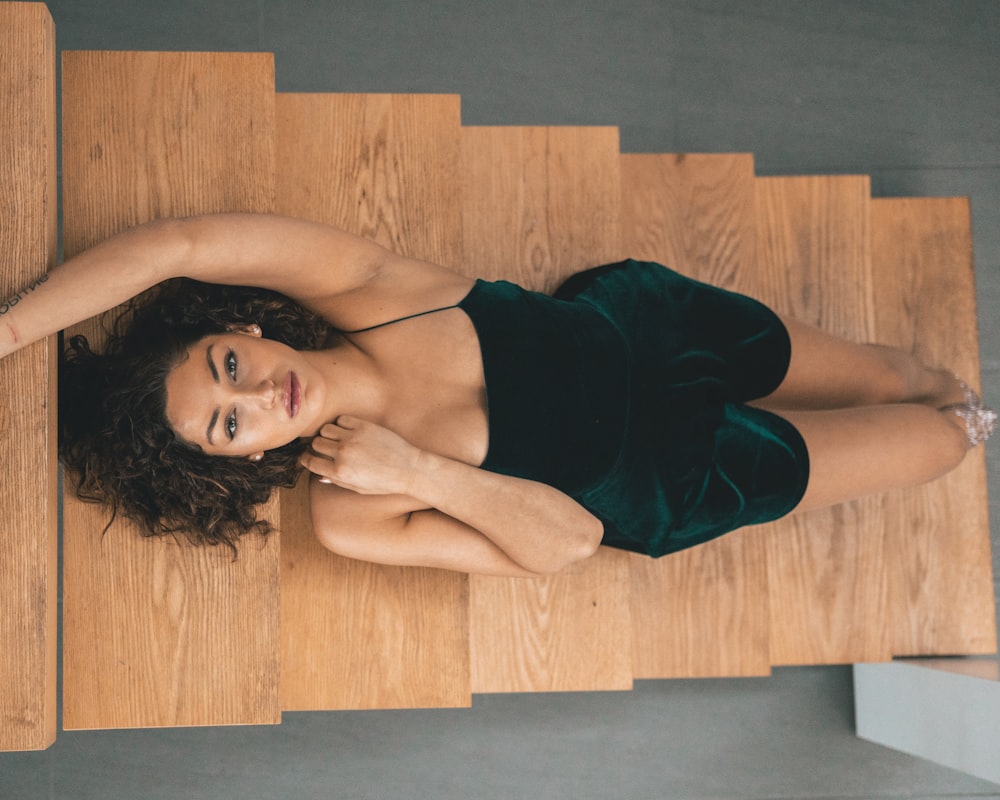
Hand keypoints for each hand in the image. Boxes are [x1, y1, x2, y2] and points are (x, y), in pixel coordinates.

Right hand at [300, 415, 422, 495]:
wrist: (409, 469)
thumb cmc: (385, 483)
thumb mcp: (358, 488)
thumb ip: (337, 480)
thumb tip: (321, 473)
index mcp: (340, 472)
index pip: (310, 462)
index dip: (307, 460)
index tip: (308, 457)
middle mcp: (343, 454)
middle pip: (316, 443)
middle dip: (318, 447)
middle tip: (324, 448)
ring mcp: (353, 438)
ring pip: (326, 430)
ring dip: (328, 434)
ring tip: (336, 439)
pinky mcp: (364, 426)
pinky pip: (341, 420)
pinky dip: (341, 424)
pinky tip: (348, 430)